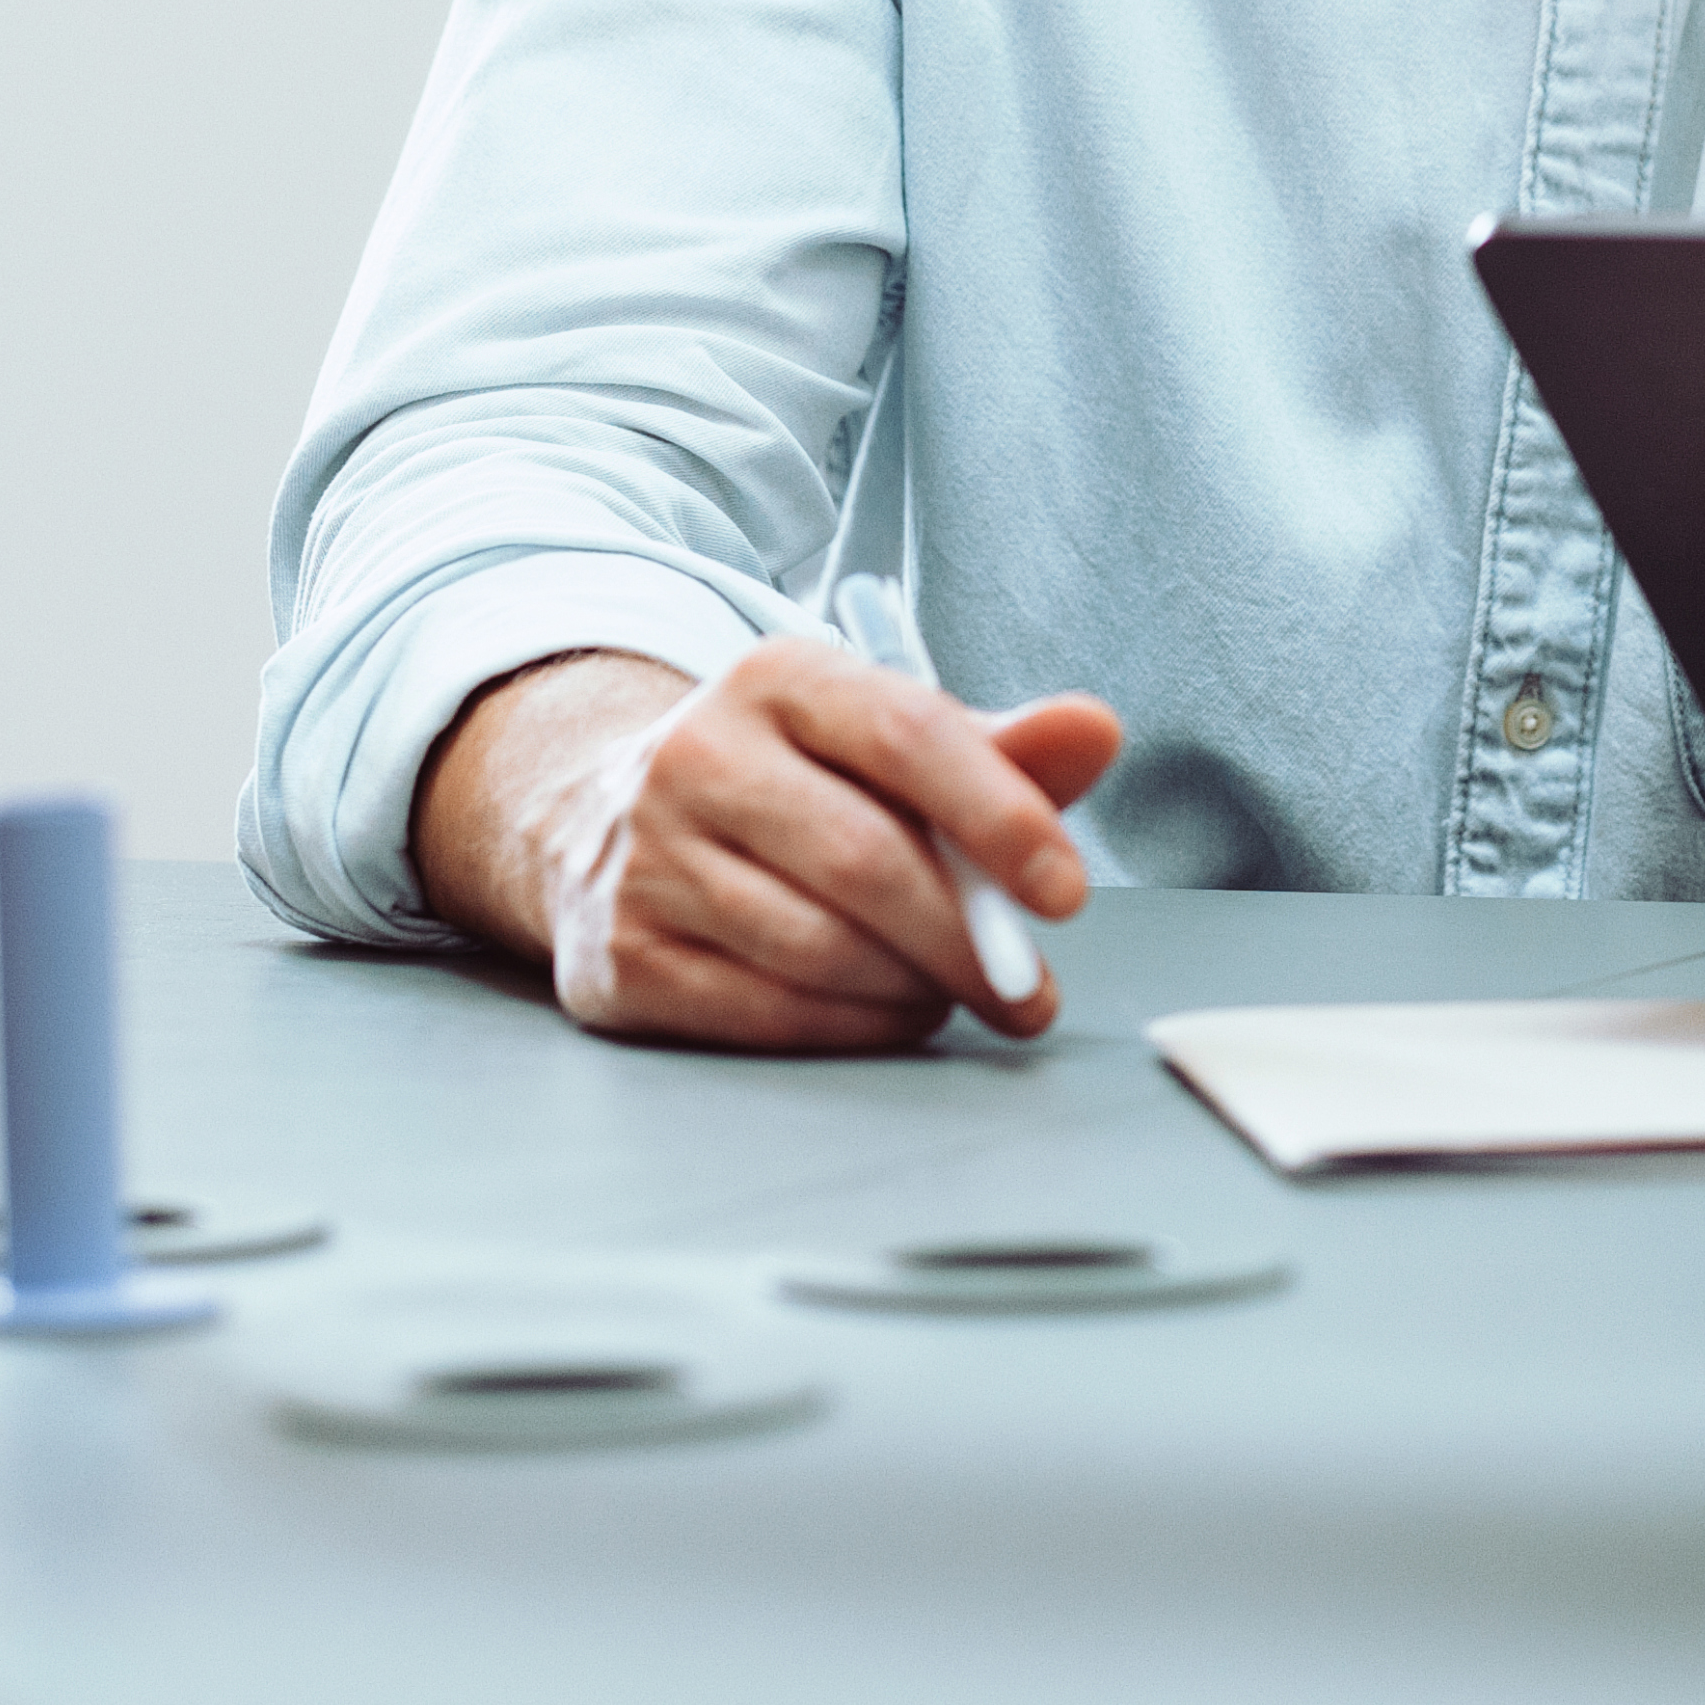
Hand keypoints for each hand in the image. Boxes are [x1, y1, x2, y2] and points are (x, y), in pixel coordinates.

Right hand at [423, 638, 1125, 1054]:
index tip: (1065, 892)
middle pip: (866, 858)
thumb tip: (1096, 732)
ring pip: (820, 947)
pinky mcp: (625, 956)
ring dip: (915, 987)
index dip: (1000, 817)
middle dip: (968, 939)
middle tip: (1029, 989)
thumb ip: (999, 748)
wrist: (607, 824)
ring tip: (952, 990)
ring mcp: (647, 858)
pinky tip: (886, 1012)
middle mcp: (697, 753)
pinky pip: (769, 1012)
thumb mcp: (886, 742)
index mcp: (780, 677)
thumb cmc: (793, 785)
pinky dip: (853, 1027)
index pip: (908, 733)